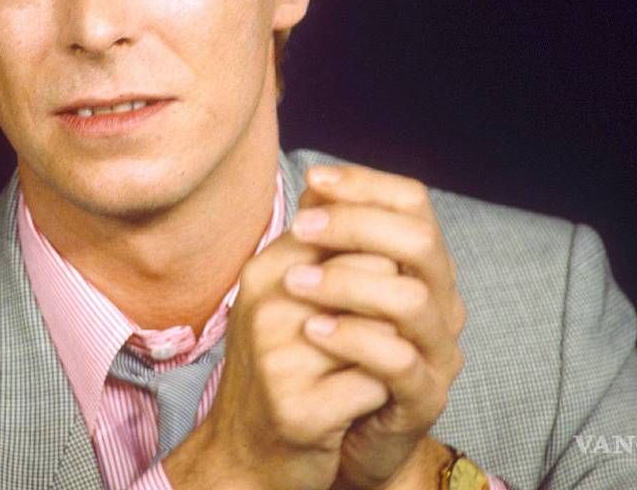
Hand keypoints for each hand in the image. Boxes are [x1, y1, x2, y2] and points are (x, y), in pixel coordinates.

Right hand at [162, 221, 388, 489]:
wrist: (244, 455)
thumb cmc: (279, 369)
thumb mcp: (286, 297)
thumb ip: (314, 244)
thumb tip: (332, 182)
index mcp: (267, 268)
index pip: (354, 230)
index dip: (385, 262)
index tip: (378, 289)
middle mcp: (267, 303)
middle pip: (377, 270)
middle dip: (392, 304)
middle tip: (373, 337)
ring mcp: (279, 356)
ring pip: (384, 327)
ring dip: (390, 351)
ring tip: (362, 369)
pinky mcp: (300, 409)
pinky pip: (376, 382)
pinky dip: (379, 396)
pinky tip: (354, 406)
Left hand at [286, 164, 466, 488]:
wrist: (340, 432)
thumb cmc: (333, 351)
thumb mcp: (328, 288)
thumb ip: (329, 241)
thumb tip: (315, 184)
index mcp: (422, 265)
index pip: (412, 203)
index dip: (366, 184)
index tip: (315, 179)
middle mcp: (441, 300)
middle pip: (419, 240)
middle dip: (356, 225)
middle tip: (300, 228)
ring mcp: (438, 350)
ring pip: (413, 299)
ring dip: (347, 282)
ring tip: (294, 283)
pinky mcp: (425, 397)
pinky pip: (399, 361)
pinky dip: (354, 339)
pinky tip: (312, 330)